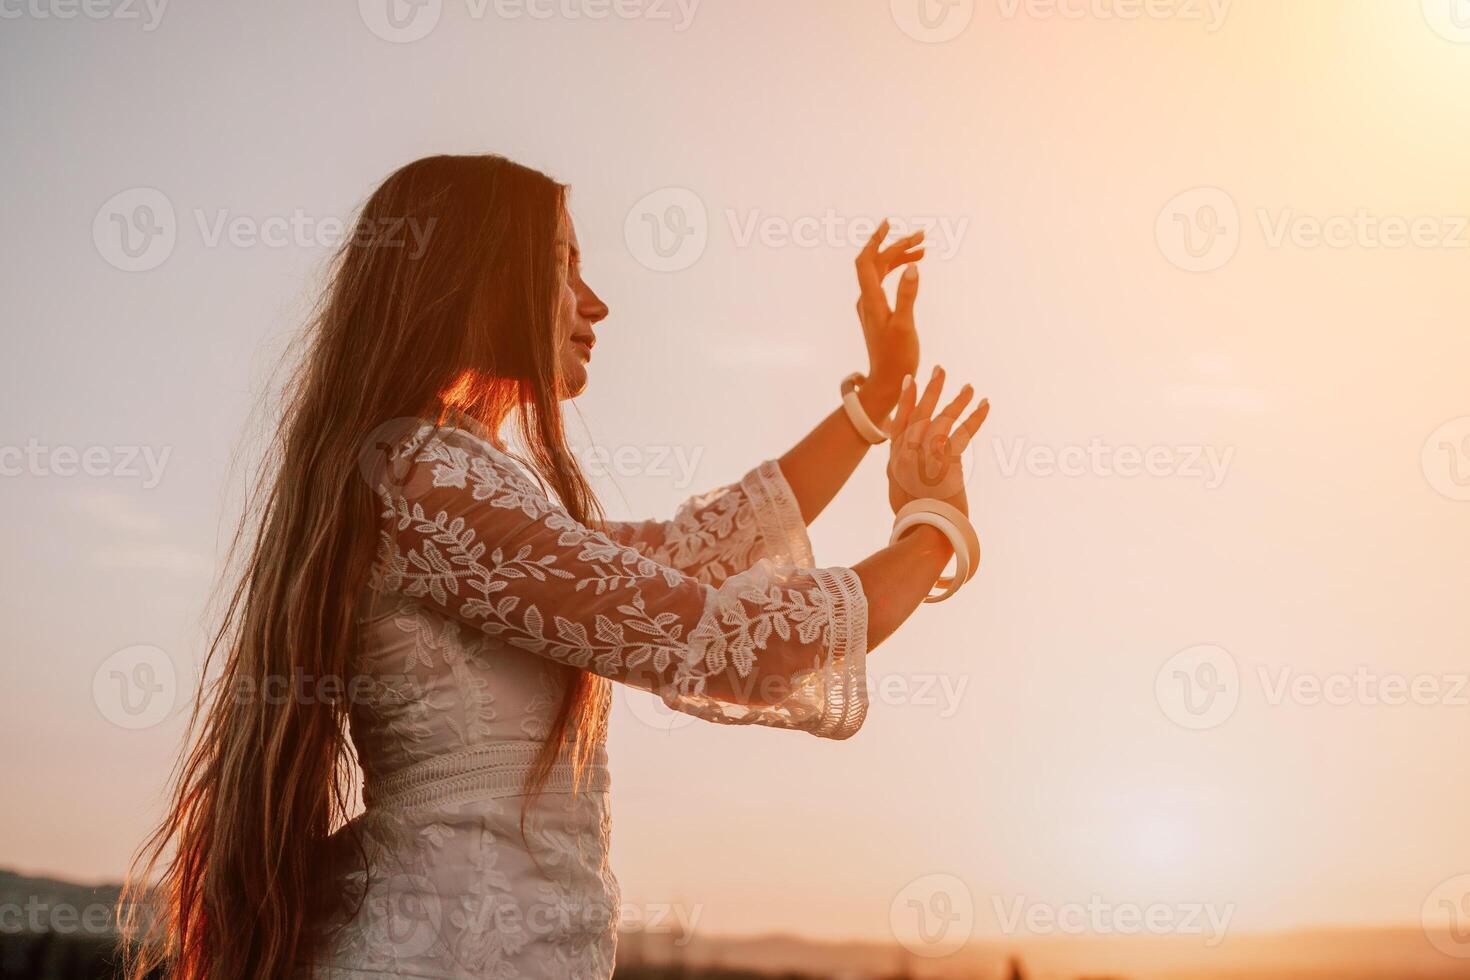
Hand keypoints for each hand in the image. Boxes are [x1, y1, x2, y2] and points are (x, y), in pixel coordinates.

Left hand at [854, 220, 924, 414]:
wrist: (886, 382)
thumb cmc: (897, 358)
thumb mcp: (905, 326)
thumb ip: (908, 295)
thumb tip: (913, 267)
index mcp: (871, 300)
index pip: (866, 262)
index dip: (875, 240)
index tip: (888, 224)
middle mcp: (867, 300)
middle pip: (877, 263)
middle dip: (896, 247)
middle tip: (921, 237)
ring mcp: (871, 307)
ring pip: (882, 273)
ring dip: (899, 259)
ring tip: (923, 250)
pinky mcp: (878, 313)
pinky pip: (885, 284)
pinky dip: (898, 273)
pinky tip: (914, 269)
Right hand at [887, 366, 990, 515]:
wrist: (925, 533)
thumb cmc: (915, 519)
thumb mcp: (898, 492)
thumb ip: (899, 474)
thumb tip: (902, 469)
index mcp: (894, 461)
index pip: (898, 422)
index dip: (905, 400)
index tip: (911, 380)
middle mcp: (906, 454)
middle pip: (919, 413)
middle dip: (931, 389)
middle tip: (941, 369)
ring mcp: (925, 456)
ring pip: (942, 419)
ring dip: (958, 401)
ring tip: (970, 387)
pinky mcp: (945, 462)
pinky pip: (963, 433)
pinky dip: (976, 418)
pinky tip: (985, 405)